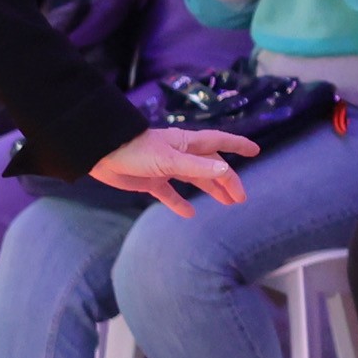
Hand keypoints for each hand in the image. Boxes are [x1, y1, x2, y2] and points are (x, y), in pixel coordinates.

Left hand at [85, 125, 256, 217]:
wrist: (102, 153)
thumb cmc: (137, 151)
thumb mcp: (169, 160)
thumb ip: (197, 167)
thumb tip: (225, 171)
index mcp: (187, 144)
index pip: (219, 143)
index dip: (237, 146)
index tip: (255, 151)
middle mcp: (180, 154)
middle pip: (210, 166)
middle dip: (227, 179)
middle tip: (240, 197)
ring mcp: (166, 167)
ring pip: (194, 179)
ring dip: (210, 190)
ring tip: (225, 204)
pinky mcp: (151, 181)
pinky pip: (170, 193)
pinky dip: (179, 203)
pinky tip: (189, 214)